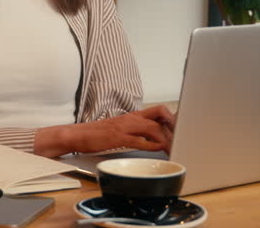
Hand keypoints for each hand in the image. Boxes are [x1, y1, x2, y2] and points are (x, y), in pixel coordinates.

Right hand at [34, 105, 175, 157]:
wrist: (78, 135)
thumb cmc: (98, 134)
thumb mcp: (121, 128)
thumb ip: (136, 130)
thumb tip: (153, 138)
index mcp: (132, 115)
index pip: (158, 110)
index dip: (172, 118)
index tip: (181, 130)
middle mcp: (131, 118)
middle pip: (160, 115)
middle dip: (174, 127)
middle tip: (181, 138)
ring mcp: (125, 127)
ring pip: (153, 127)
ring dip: (166, 138)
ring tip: (173, 147)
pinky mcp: (118, 137)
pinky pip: (139, 139)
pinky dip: (151, 144)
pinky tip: (158, 148)